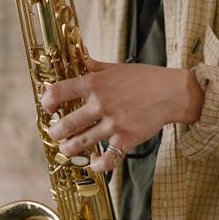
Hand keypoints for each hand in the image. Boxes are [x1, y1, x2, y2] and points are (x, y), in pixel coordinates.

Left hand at [40, 54, 203, 171]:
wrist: (172, 93)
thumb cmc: (143, 78)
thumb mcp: (115, 67)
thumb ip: (93, 65)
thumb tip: (78, 54)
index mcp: (95, 82)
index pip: (58, 91)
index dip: (46, 101)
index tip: (48, 107)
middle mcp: (101, 103)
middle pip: (65, 124)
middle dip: (55, 131)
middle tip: (55, 132)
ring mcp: (114, 123)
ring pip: (80, 144)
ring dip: (68, 149)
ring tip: (66, 148)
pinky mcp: (127, 138)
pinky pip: (107, 159)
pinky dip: (97, 164)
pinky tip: (94, 161)